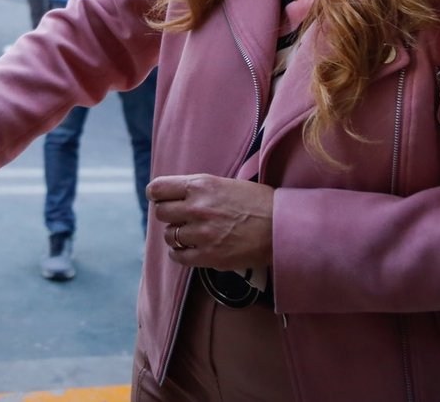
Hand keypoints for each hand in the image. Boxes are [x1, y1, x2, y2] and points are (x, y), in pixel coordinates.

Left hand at [147, 174, 274, 272]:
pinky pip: (178, 256)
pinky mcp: (209, 256)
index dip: (157, 195)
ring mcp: (202, 233)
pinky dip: (180, 253)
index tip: (162, 199)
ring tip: (191, 234)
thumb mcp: (225, 184)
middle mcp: (197, 208)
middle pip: (161, 213)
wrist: (282, 227)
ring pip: (169, 236)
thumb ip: (199, 189)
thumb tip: (175, 196)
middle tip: (181, 218)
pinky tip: (191, 249)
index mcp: (201, 185)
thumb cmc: (258, 203)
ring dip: (176, 235)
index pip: (158, 188)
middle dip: (169, 215)